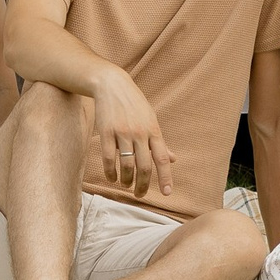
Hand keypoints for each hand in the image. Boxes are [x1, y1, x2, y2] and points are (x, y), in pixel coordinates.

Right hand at [91, 70, 176, 198]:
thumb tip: (173, 159)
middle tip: (140, 194)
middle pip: (144, 166)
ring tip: (126, 184)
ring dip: (126, 180)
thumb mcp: (151, 120)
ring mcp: (122, 132)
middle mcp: (140, 132)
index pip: (162, 158)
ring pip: (126, 165)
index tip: (167, 193)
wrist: (112, 84)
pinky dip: (110, 173)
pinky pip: (108, 158)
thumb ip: (161, 142)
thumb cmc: (134, 104)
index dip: (165, 177)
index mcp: (153, 130)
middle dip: (142, 185)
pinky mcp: (106, 132)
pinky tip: (112, 178)